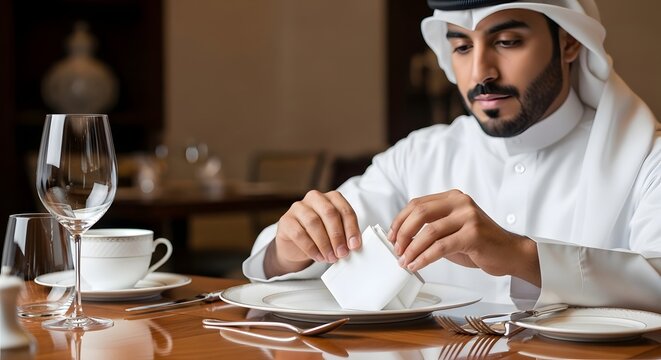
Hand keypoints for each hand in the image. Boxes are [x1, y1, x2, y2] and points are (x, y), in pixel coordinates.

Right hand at [264, 190, 361, 277]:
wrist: (296, 247)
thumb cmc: (320, 237)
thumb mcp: (335, 234)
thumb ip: (345, 235)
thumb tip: (353, 245)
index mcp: (331, 198)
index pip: (344, 209)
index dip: (351, 228)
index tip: (354, 245)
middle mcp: (314, 198)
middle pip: (329, 213)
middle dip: (337, 235)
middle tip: (342, 253)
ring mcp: (298, 207)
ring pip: (313, 222)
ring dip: (324, 243)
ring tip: (331, 257)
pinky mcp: (285, 220)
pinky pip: (299, 233)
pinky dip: (311, 248)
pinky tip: (318, 257)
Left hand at [388, 189, 539, 285]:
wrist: (510, 253)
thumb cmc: (479, 243)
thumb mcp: (451, 230)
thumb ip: (430, 229)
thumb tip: (401, 239)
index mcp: (452, 197)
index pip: (417, 203)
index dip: (400, 220)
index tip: (391, 236)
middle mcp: (460, 202)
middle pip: (420, 213)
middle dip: (402, 233)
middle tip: (396, 250)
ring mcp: (468, 216)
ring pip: (429, 231)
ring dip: (412, 249)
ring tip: (405, 261)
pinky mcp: (474, 234)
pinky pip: (441, 247)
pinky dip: (424, 258)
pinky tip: (417, 265)